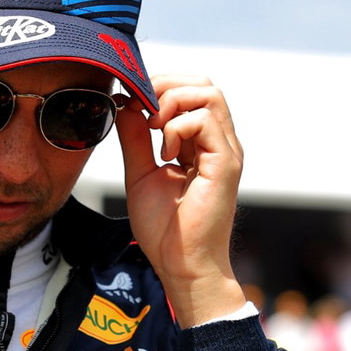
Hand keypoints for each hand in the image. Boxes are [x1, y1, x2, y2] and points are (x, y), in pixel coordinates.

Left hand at [116, 75, 246, 327]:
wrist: (181, 266)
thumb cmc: (165, 230)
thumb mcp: (140, 173)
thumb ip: (134, 138)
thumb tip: (125, 104)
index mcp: (202, 143)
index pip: (191, 92)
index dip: (160, 87)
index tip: (131, 105)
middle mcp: (218, 143)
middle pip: (204, 85)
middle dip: (166, 86)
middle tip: (140, 111)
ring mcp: (225, 152)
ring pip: (209, 94)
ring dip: (172, 103)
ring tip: (152, 129)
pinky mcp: (225, 164)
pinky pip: (205, 121)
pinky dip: (176, 128)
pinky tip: (163, 154)